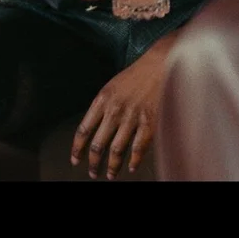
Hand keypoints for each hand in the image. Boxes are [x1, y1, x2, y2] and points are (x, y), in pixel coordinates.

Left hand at [71, 38, 171, 178]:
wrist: (162, 62)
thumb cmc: (139, 73)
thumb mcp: (113, 86)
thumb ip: (104, 106)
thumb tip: (97, 127)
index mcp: (102, 100)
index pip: (83, 130)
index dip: (77, 149)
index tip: (75, 160)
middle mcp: (114, 110)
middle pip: (98, 144)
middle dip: (93, 162)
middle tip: (93, 172)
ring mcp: (132, 118)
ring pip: (116, 150)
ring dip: (112, 166)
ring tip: (111, 175)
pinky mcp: (149, 122)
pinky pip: (138, 147)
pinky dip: (134, 160)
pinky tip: (132, 166)